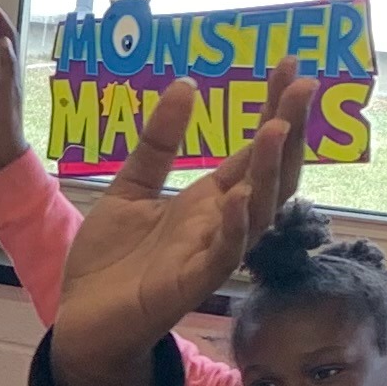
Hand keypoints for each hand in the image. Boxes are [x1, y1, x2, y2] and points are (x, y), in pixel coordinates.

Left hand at [49, 77, 315, 385]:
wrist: (82, 321)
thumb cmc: (111, 261)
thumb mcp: (130, 188)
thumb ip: (158, 143)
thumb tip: (186, 85)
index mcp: (209, 200)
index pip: (255, 149)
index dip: (275, 108)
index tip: (292, 64)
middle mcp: (221, 223)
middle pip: (271, 173)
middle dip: (290, 129)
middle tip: (305, 84)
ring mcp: (211, 254)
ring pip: (259, 212)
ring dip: (270, 172)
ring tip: (277, 127)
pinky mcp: (191, 284)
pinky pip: (224, 254)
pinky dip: (235, 226)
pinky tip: (239, 196)